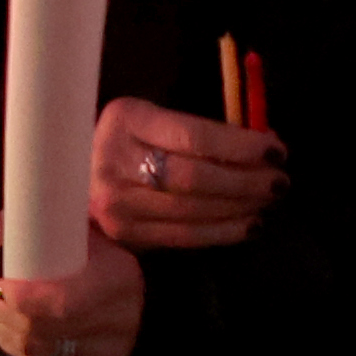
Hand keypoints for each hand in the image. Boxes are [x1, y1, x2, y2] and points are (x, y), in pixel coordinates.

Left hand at [0, 214, 144, 355]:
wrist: (119, 284)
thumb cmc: (86, 252)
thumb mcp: (61, 233)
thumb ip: (17, 231)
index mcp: (119, 278)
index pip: (60, 304)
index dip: (18, 299)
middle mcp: (123, 319)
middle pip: (43, 330)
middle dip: (3, 315)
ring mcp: (114, 349)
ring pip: (39, 352)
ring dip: (5, 333)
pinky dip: (21, 352)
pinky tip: (12, 334)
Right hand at [86, 95, 283, 249]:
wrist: (76, 172)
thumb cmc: (133, 139)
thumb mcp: (158, 119)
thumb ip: (205, 131)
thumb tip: (266, 145)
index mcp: (127, 119)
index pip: (194, 137)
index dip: (240, 147)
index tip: (276, 150)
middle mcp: (114, 161)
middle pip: (194, 178)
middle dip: (246, 182)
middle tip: (279, 182)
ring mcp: (115, 202)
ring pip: (192, 211)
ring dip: (240, 208)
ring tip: (267, 201)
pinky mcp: (124, 232)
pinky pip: (184, 237)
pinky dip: (223, 232)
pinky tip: (248, 224)